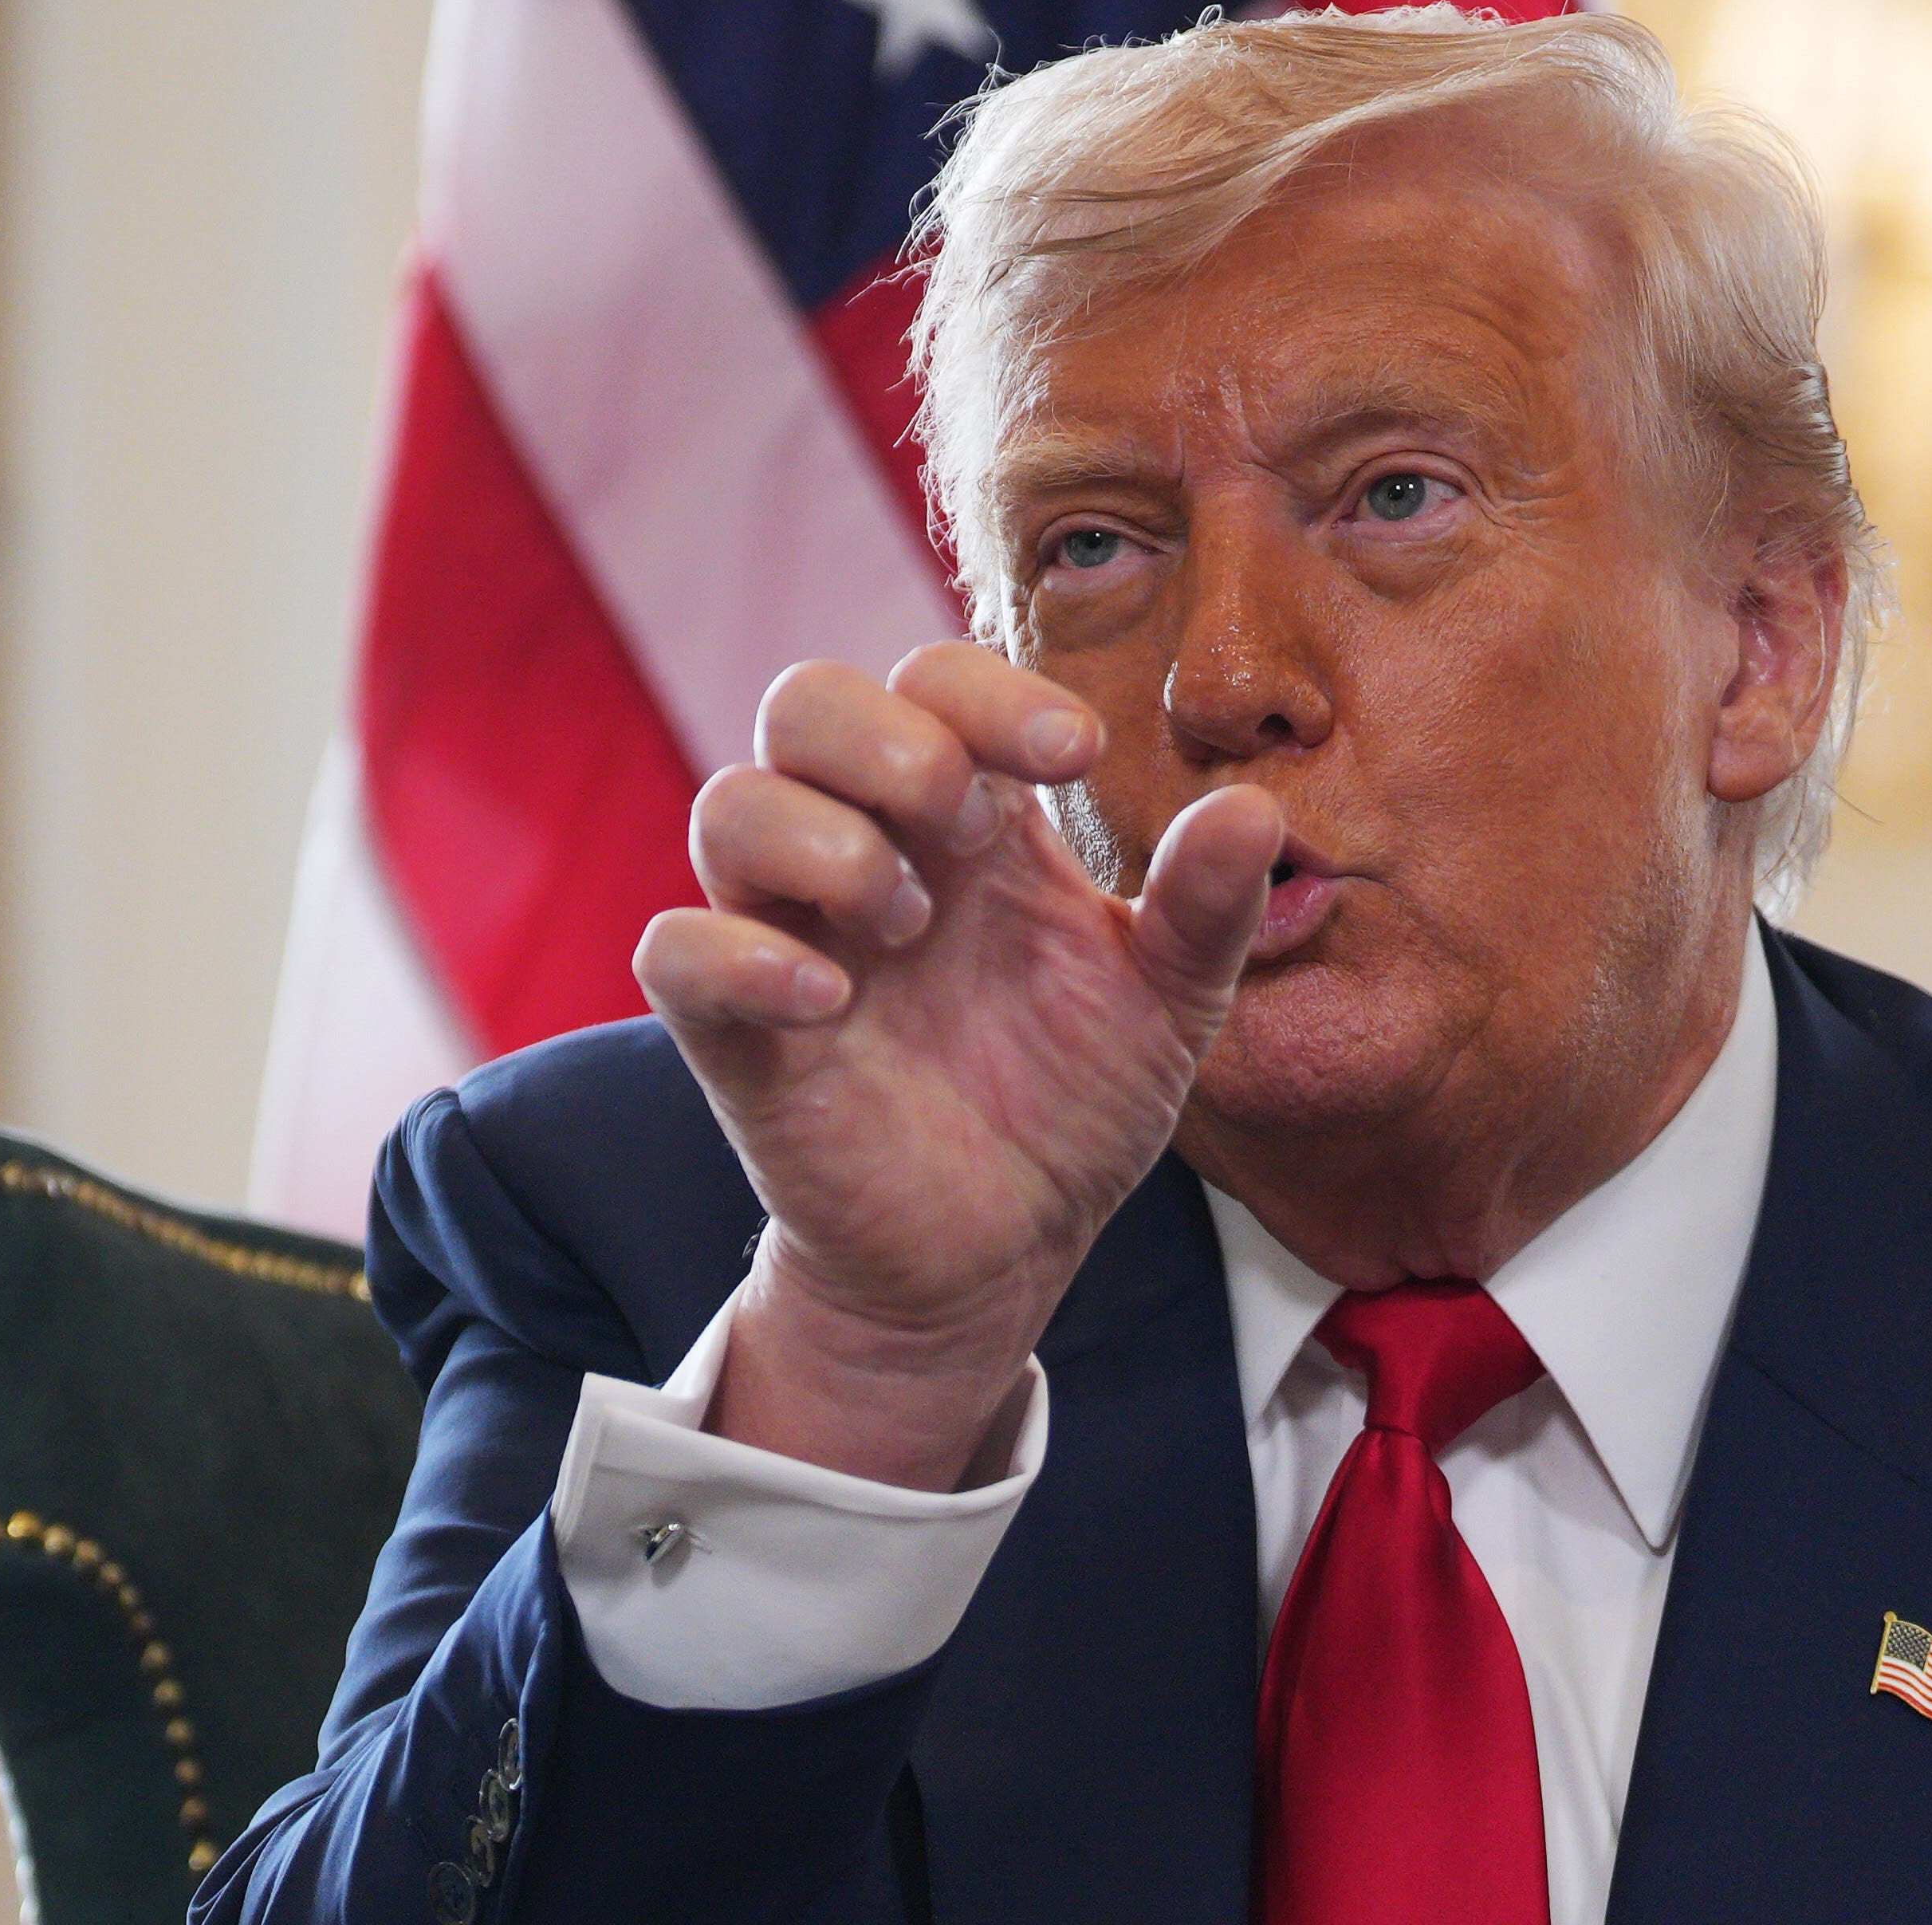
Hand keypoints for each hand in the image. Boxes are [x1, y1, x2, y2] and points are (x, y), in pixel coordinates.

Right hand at [634, 643, 1280, 1486]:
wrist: (1003, 1249)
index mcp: (969, 823)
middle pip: (808, 702)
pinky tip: (831, 998)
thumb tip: (1256, 807)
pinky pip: (675, 952)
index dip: (991, 691)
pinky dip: (739, 955)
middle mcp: (866, 853)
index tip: (1075, 752)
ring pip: (730, 804)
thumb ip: (1205, 908)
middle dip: (890, 739)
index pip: (936, 682)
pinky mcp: (735, 1036)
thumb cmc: (1070, 1098)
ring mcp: (789, 937)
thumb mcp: (1168, 1003)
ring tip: (909, 924)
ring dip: (824, 840)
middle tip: (967, 829)